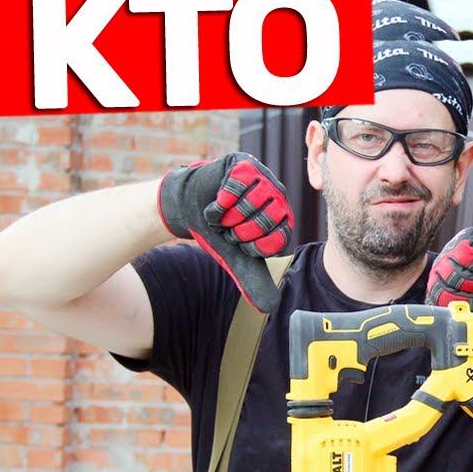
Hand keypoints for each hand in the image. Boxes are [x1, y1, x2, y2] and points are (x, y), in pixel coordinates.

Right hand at [158, 152, 291, 311]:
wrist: (189, 209)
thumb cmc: (218, 232)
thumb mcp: (236, 259)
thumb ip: (254, 281)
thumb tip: (270, 308)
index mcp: (283, 218)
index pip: (278, 238)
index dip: (252, 245)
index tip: (241, 243)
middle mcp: (279, 195)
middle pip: (266, 219)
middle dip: (239, 230)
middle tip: (229, 228)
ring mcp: (263, 175)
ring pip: (251, 202)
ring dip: (228, 215)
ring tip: (223, 214)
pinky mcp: (243, 163)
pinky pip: (235, 186)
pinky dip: (219, 201)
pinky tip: (215, 201)